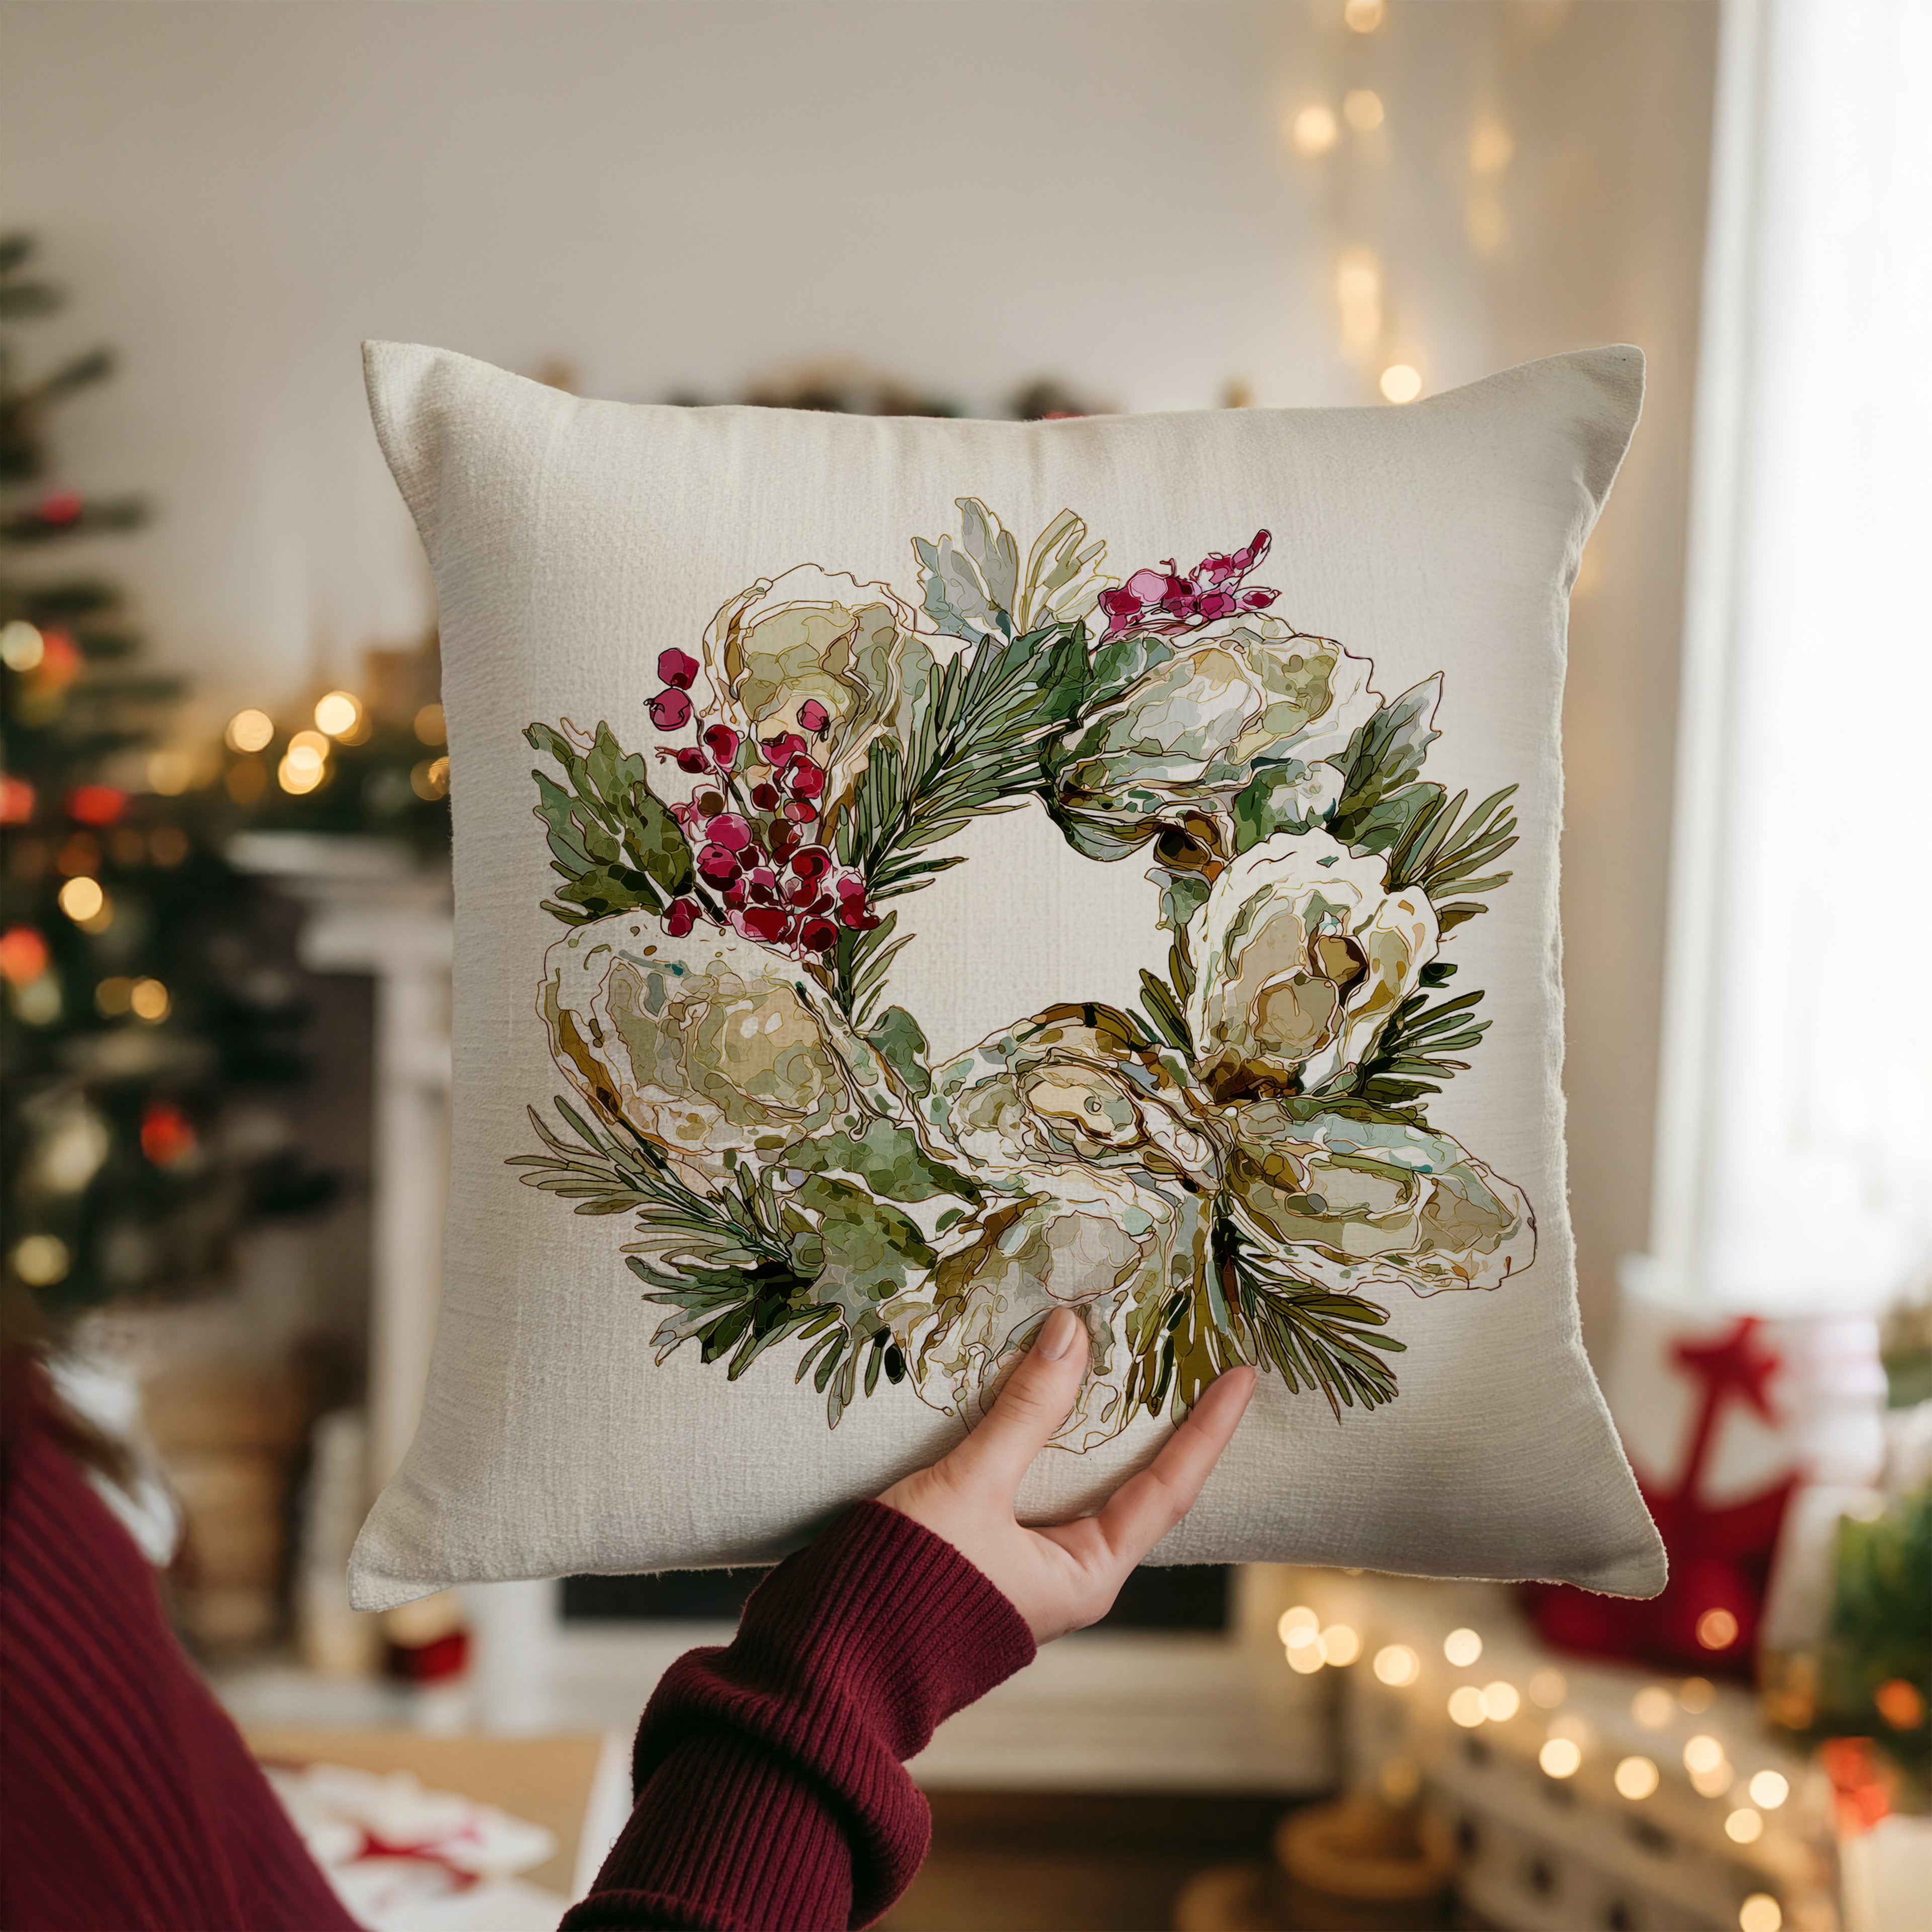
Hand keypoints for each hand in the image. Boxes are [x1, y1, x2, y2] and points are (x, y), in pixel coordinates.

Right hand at [877, 1306, 1256, 1641]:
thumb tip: (1072, 1332)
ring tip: (1115, 1357)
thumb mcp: (971, 1488)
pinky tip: (1032, 1394)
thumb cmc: (907, 1587)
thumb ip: (1023, 1412)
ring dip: (1089, 1421)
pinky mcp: (981, 1549)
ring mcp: (1023, 1563)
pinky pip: (1029, 1481)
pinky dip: (1038, 1434)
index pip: (1168, 1488)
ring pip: (1074, 1480)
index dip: (1208, 1430)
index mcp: (1085, 1573)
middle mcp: (1067, 1572)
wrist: (826, 1661)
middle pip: (1130, 1483)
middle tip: (1182, 1352)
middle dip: (1154, 1419)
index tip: (1243, 1376)